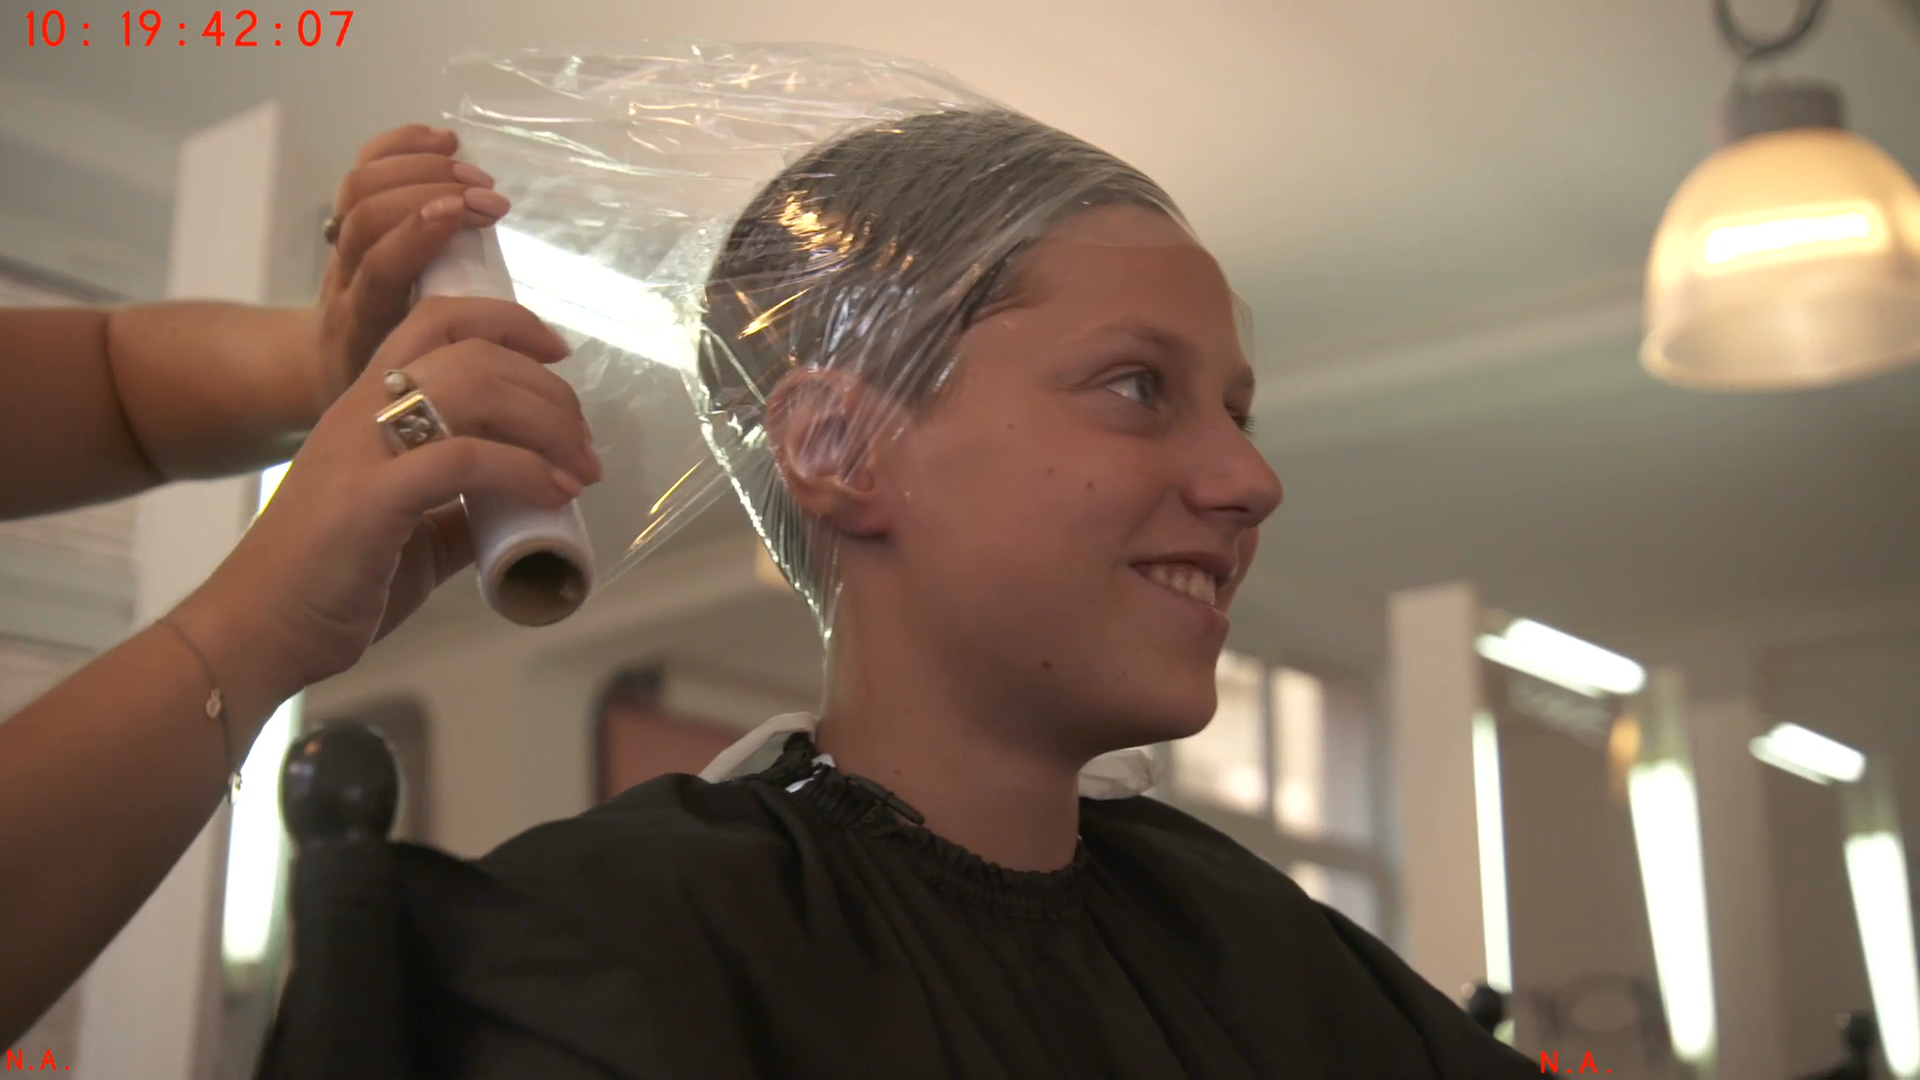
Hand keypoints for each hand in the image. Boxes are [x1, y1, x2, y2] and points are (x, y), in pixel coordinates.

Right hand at [172, 296, 602, 707]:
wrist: (257, 634)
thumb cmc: (326, 585)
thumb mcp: (408, 530)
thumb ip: (456, 507)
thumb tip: (515, 502)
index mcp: (364, 406)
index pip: (438, 321)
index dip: (508, 322)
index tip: (559, 355)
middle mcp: (359, 411)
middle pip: (473, 351)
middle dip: (549, 391)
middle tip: (585, 445)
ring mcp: (360, 449)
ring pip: (473, 387)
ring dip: (547, 424)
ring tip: (582, 470)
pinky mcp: (368, 498)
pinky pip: (463, 459)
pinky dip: (524, 470)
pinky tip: (554, 493)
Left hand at [300, 124, 514, 413]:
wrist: (326, 360)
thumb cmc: (391, 375)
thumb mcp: (427, 383)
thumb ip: (473, 362)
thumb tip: (548, 349)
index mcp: (367, 320)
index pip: (382, 264)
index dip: (420, 232)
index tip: (471, 214)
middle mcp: (346, 275)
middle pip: (370, 212)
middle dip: (433, 192)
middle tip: (492, 200)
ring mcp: (342, 242)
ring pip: (362, 185)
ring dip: (423, 168)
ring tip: (477, 175)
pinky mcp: (348, 216)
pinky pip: (363, 168)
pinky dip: (401, 145)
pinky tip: (445, 140)